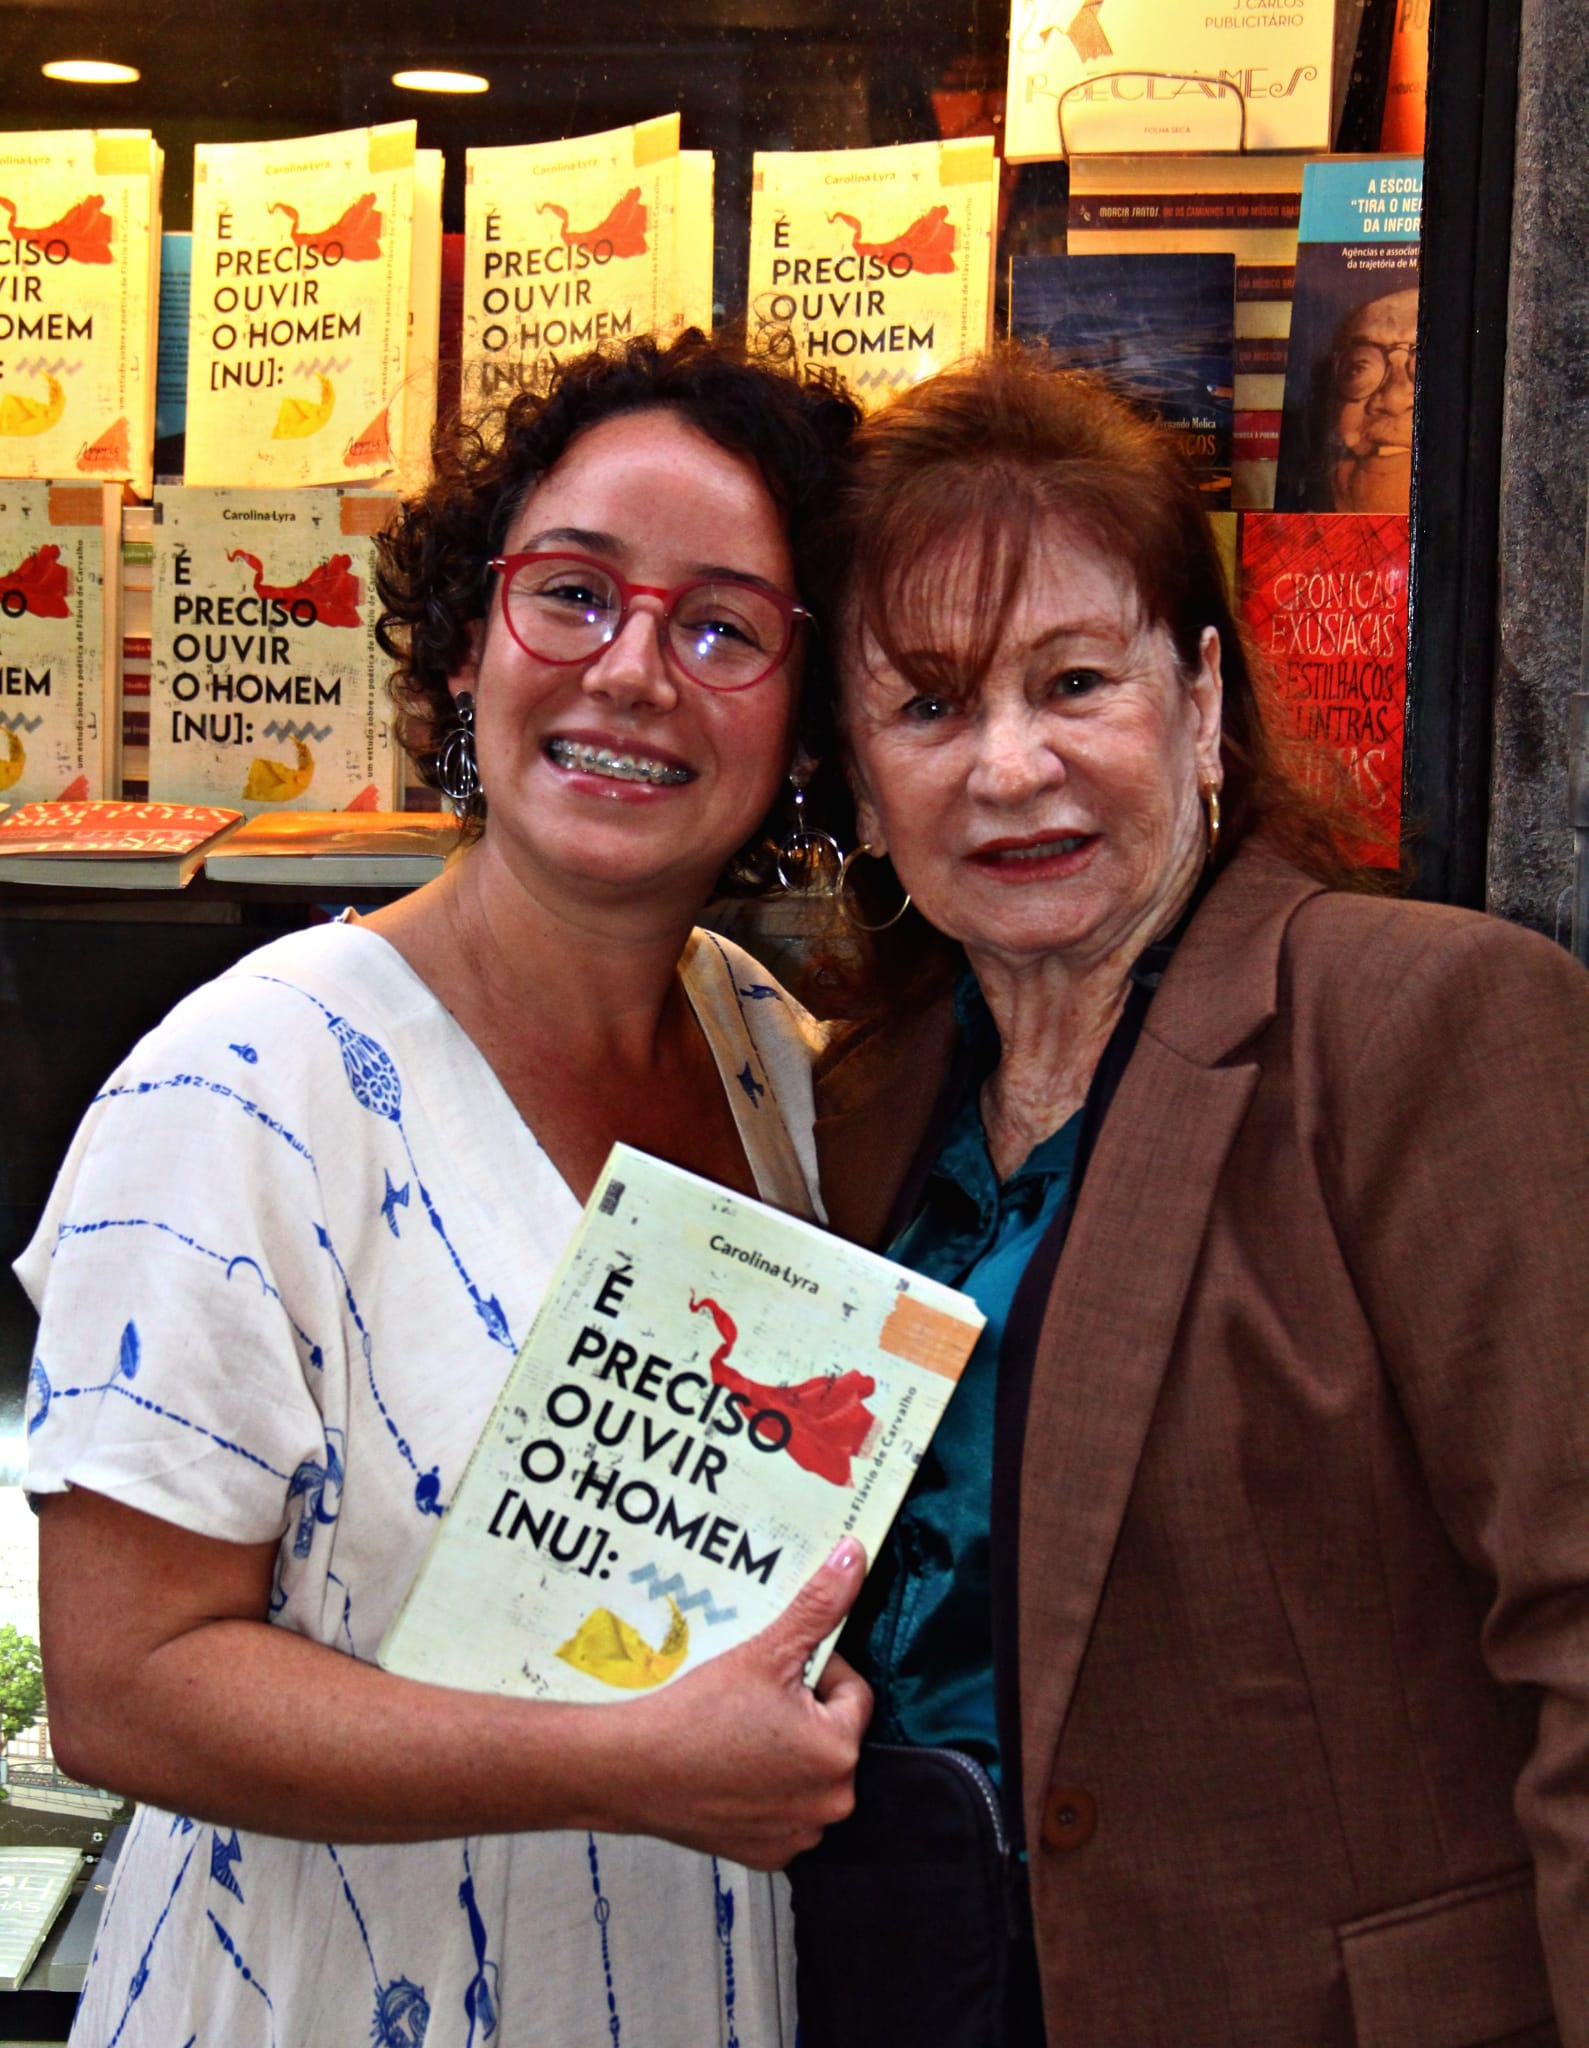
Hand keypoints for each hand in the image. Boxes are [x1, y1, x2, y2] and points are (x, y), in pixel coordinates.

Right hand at [604, 1539, 872, 1868]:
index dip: (814, 1673)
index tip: (772, 1673)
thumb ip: (819, 1605)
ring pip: (809, 1772)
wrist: (630, 1769)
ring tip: (739, 1733)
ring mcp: (799, 1835)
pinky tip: (731, 1771)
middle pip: (833, 1734)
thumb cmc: (696, 1713)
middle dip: (803, 1714)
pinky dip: (766, 1791)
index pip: (852, 1692)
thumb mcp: (765, 1651)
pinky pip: (784, 1810)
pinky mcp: (769, 1855)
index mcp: (839, 1752)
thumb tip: (855, 1554)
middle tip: (753, 1702)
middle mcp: (831, 1804)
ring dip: (787, 1753)